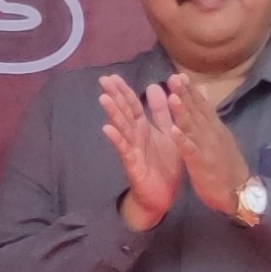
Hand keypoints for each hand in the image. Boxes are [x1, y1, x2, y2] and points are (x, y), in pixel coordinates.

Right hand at [94, 76, 185, 228]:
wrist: (162, 196)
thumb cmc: (163, 165)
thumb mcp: (167, 133)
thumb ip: (162, 112)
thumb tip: (154, 86)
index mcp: (144, 128)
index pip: (132, 105)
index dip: (124, 90)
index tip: (113, 75)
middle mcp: (135, 136)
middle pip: (124, 112)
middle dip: (115, 96)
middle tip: (103, 80)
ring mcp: (132, 149)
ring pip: (121, 128)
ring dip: (112, 114)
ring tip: (103, 99)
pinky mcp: (132, 164)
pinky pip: (124, 150)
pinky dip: (116, 139)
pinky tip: (107, 129)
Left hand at [171, 82, 255, 216]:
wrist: (239, 192)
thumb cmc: (226, 165)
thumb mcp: (219, 136)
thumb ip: (209, 115)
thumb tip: (204, 92)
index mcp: (213, 128)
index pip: (201, 106)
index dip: (190, 91)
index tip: (179, 75)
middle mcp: (211, 134)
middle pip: (197, 112)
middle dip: (185, 94)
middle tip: (174, 77)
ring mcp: (207, 148)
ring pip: (193, 128)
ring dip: (183, 112)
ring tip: (172, 98)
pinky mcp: (202, 164)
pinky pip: (190, 151)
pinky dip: (182, 140)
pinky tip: (173, 131)